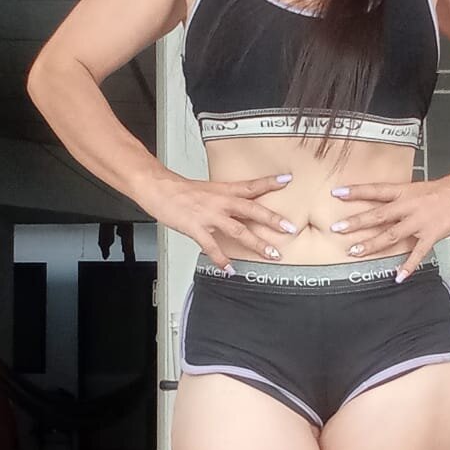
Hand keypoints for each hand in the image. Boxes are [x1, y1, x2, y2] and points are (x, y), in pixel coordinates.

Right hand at [150, 172, 298, 270]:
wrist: (159, 188)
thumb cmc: (181, 190)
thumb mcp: (209, 190)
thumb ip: (226, 199)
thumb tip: (240, 208)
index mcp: (224, 190)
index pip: (250, 185)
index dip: (269, 182)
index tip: (286, 180)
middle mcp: (221, 202)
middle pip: (252, 210)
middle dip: (272, 220)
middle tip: (290, 228)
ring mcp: (209, 216)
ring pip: (239, 230)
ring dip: (257, 244)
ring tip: (272, 254)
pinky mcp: (196, 228)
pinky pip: (212, 247)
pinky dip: (221, 259)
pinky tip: (230, 269)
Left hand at [328, 175, 449, 280]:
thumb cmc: (442, 190)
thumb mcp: (416, 189)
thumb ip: (399, 199)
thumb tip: (380, 206)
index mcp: (404, 191)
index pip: (376, 190)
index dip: (356, 191)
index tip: (336, 193)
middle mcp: (409, 206)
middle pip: (378, 215)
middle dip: (357, 222)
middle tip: (337, 228)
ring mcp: (419, 222)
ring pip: (391, 235)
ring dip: (372, 244)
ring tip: (354, 252)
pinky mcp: (431, 235)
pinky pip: (417, 253)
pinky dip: (407, 266)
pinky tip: (398, 277)